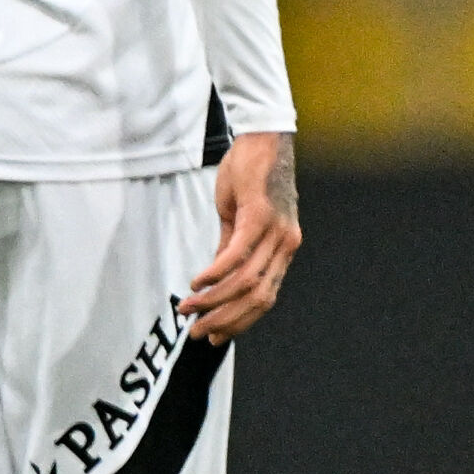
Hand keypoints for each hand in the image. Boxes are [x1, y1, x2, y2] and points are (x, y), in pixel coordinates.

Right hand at [178, 131, 300, 340]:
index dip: (240, 321)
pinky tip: (196, 282)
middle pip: (257, 298)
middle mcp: (285, 246)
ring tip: (188, 308)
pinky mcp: (259, 217)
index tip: (215, 335)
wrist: (263, 139)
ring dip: (214, 300)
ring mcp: (275, 233)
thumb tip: (217, 273)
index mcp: (283, 249)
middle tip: (198, 332)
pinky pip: (235, 255)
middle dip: (225, 320)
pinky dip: (214, 273)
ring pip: (245, 282)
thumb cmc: (251, 174)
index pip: (265, 298)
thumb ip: (231, 245)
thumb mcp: (240, 216)